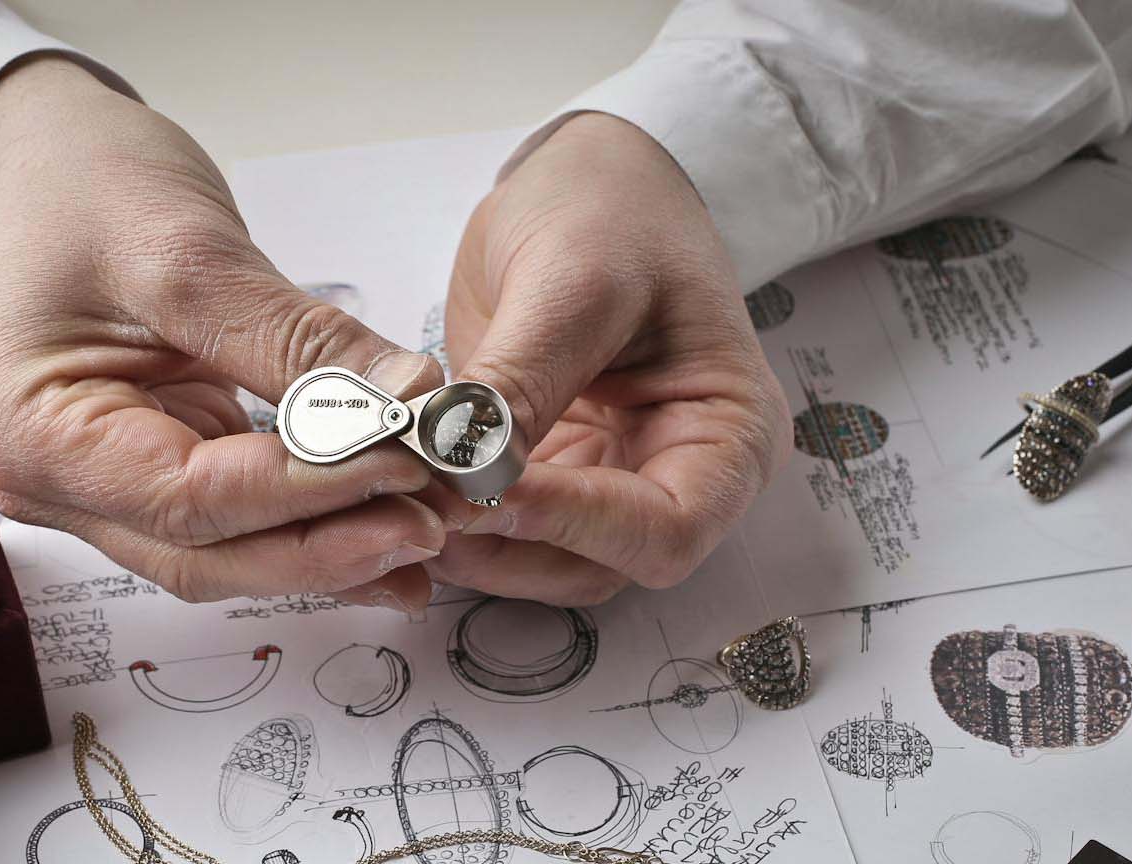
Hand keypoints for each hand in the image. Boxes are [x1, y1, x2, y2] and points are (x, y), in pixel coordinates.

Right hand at [0, 58, 443, 610]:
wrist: (44, 158)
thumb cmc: (81, 185)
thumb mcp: (189, 251)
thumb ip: (300, 342)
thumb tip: (413, 398)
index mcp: (35, 435)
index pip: (191, 499)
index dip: (306, 492)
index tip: (401, 466)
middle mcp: (58, 483)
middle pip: (206, 551)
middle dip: (324, 546)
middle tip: (428, 523)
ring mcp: (106, 484)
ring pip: (226, 550)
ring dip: (327, 549)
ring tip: (422, 535)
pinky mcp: (158, 464)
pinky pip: (239, 517)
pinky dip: (310, 522)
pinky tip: (384, 528)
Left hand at [429, 112, 791, 605]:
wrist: (591, 177)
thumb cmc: (614, 211)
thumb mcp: (575, 282)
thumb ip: (523, 382)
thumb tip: (462, 471)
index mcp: (729, 434)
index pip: (666, 527)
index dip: (574, 524)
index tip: (483, 490)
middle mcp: (677, 474)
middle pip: (603, 565)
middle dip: (510, 547)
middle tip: (421, 504)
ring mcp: (609, 478)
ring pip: (545, 562)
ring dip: (473, 548)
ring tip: (402, 496)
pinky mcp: (550, 471)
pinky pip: (505, 525)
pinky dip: (455, 518)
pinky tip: (404, 487)